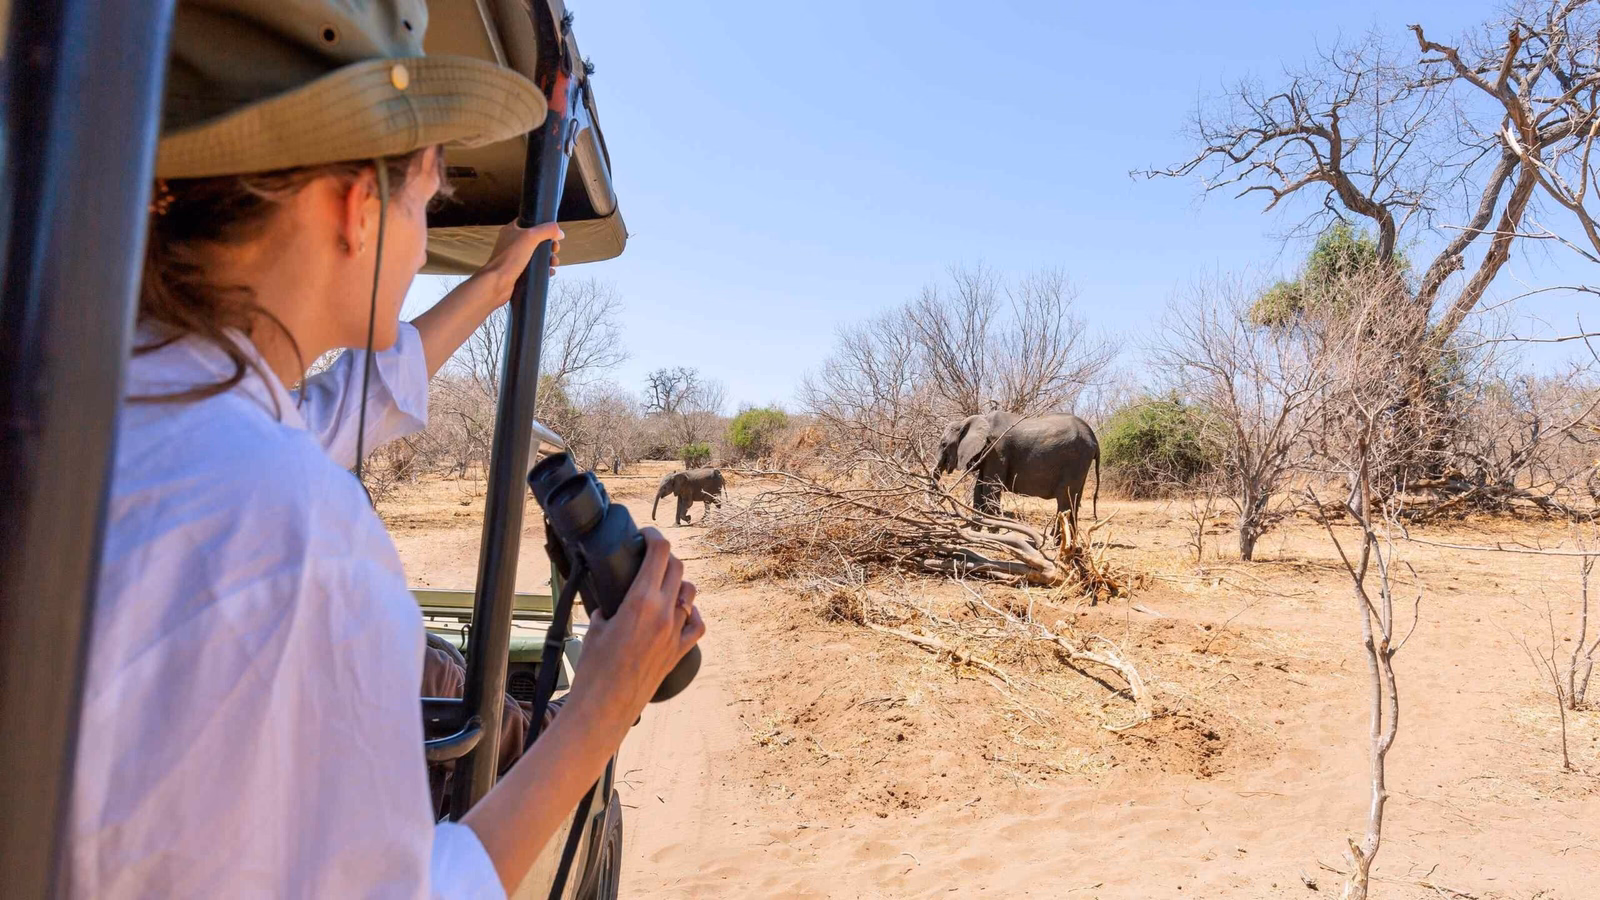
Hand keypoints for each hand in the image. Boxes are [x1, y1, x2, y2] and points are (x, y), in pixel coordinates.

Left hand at [478, 220, 562, 293]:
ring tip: (553, 263)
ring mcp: (516, 257)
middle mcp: (513, 242)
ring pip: (537, 255)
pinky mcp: (519, 271)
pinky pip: (535, 268)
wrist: (497, 283)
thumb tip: (559, 232)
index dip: (543, 226)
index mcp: (512, 230)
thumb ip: (546, 230)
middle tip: (554, 250)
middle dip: (549, 245)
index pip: (530, 223)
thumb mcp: (530, 237)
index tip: (553, 234)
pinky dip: (544, 269)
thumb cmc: (509, 258)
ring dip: (548, 258)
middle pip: (537, 240)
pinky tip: (549, 272)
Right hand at [567, 528, 704, 731]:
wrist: (606, 707)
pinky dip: (693, 614)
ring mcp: (675, 632)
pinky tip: (683, 612)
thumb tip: (608, 602)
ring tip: (664, 585)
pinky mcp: (679, 651)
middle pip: (677, 568)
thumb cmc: (594, 669)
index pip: (659, 552)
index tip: (645, 535)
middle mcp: (663, 612)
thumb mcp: (595, 627)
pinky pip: (698, 625)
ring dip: (679, 584)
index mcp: (640, 601)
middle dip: (665, 558)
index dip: (654, 536)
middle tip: (651, 558)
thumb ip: (607, 608)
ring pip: (690, 594)